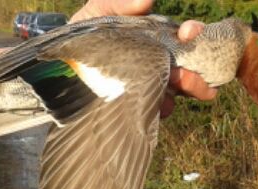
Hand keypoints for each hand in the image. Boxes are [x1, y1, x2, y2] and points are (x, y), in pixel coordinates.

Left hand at [71, 0, 216, 117]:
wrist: (64, 58)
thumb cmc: (87, 31)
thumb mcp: (100, 11)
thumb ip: (120, 4)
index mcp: (155, 37)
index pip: (182, 36)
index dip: (191, 33)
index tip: (189, 32)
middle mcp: (158, 60)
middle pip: (186, 68)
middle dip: (194, 74)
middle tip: (191, 78)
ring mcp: (150, 83)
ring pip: (177, 90)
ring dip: (184, 92)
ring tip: (180, 93)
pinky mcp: (139, 103)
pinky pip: (157, 108)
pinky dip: (161, 108)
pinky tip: (159, 107)